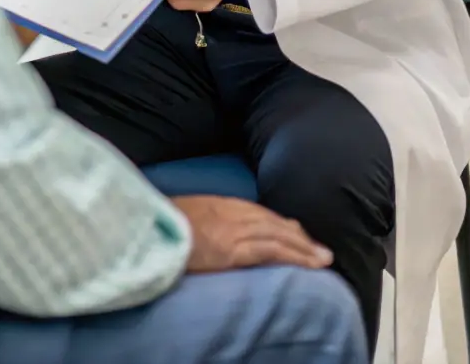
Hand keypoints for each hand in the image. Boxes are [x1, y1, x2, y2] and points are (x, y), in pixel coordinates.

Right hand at [172, 195, 332, 271]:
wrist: (146, 229)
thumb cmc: (161, 224)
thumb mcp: (185, 213)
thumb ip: (205, 217)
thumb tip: (213, 228)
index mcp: (220, 204)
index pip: (260, 214)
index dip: (281, 226)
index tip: (297, 235)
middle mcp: (231, 212)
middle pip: (273, 223)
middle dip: (299, 237)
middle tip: (321, 251)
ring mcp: (232, 230)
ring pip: (277, 236)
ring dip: (302, 249)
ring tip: (322, 260)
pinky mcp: (230, 250)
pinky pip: (268, 251)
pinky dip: (290, 256)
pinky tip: (305, 265)